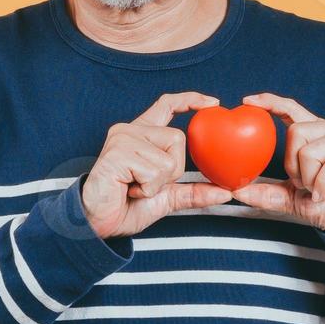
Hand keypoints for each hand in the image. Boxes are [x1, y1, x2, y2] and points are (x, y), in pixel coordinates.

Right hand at [81, 91, 234, 238]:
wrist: (98, 223)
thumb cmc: (126, 207)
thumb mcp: (167, 198)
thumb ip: (195, 192)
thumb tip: (226, 193)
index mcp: (141, 134)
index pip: (167, 105)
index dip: (190, 100)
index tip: (212, 103)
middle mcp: (130, 130)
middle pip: (178, 137)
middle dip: (173, 169)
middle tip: (147, 183)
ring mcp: (122, 139)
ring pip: (168, 158)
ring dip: (158, 182)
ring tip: (135, 187)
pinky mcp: (117, 153)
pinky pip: (153, 171)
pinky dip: (147, 188)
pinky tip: (128, 189)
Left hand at [228, 93, 324, 236]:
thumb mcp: (293, 200)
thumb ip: (267, 193)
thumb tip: (236, 189)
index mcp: (316, 134)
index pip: (291, 109)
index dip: (270, 102)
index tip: (248, 102)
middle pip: (296, 132)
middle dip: (294, 166)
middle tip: (305, 185)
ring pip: (311, 149)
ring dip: (310, 178)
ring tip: (320, 190)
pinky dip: (323, 184)